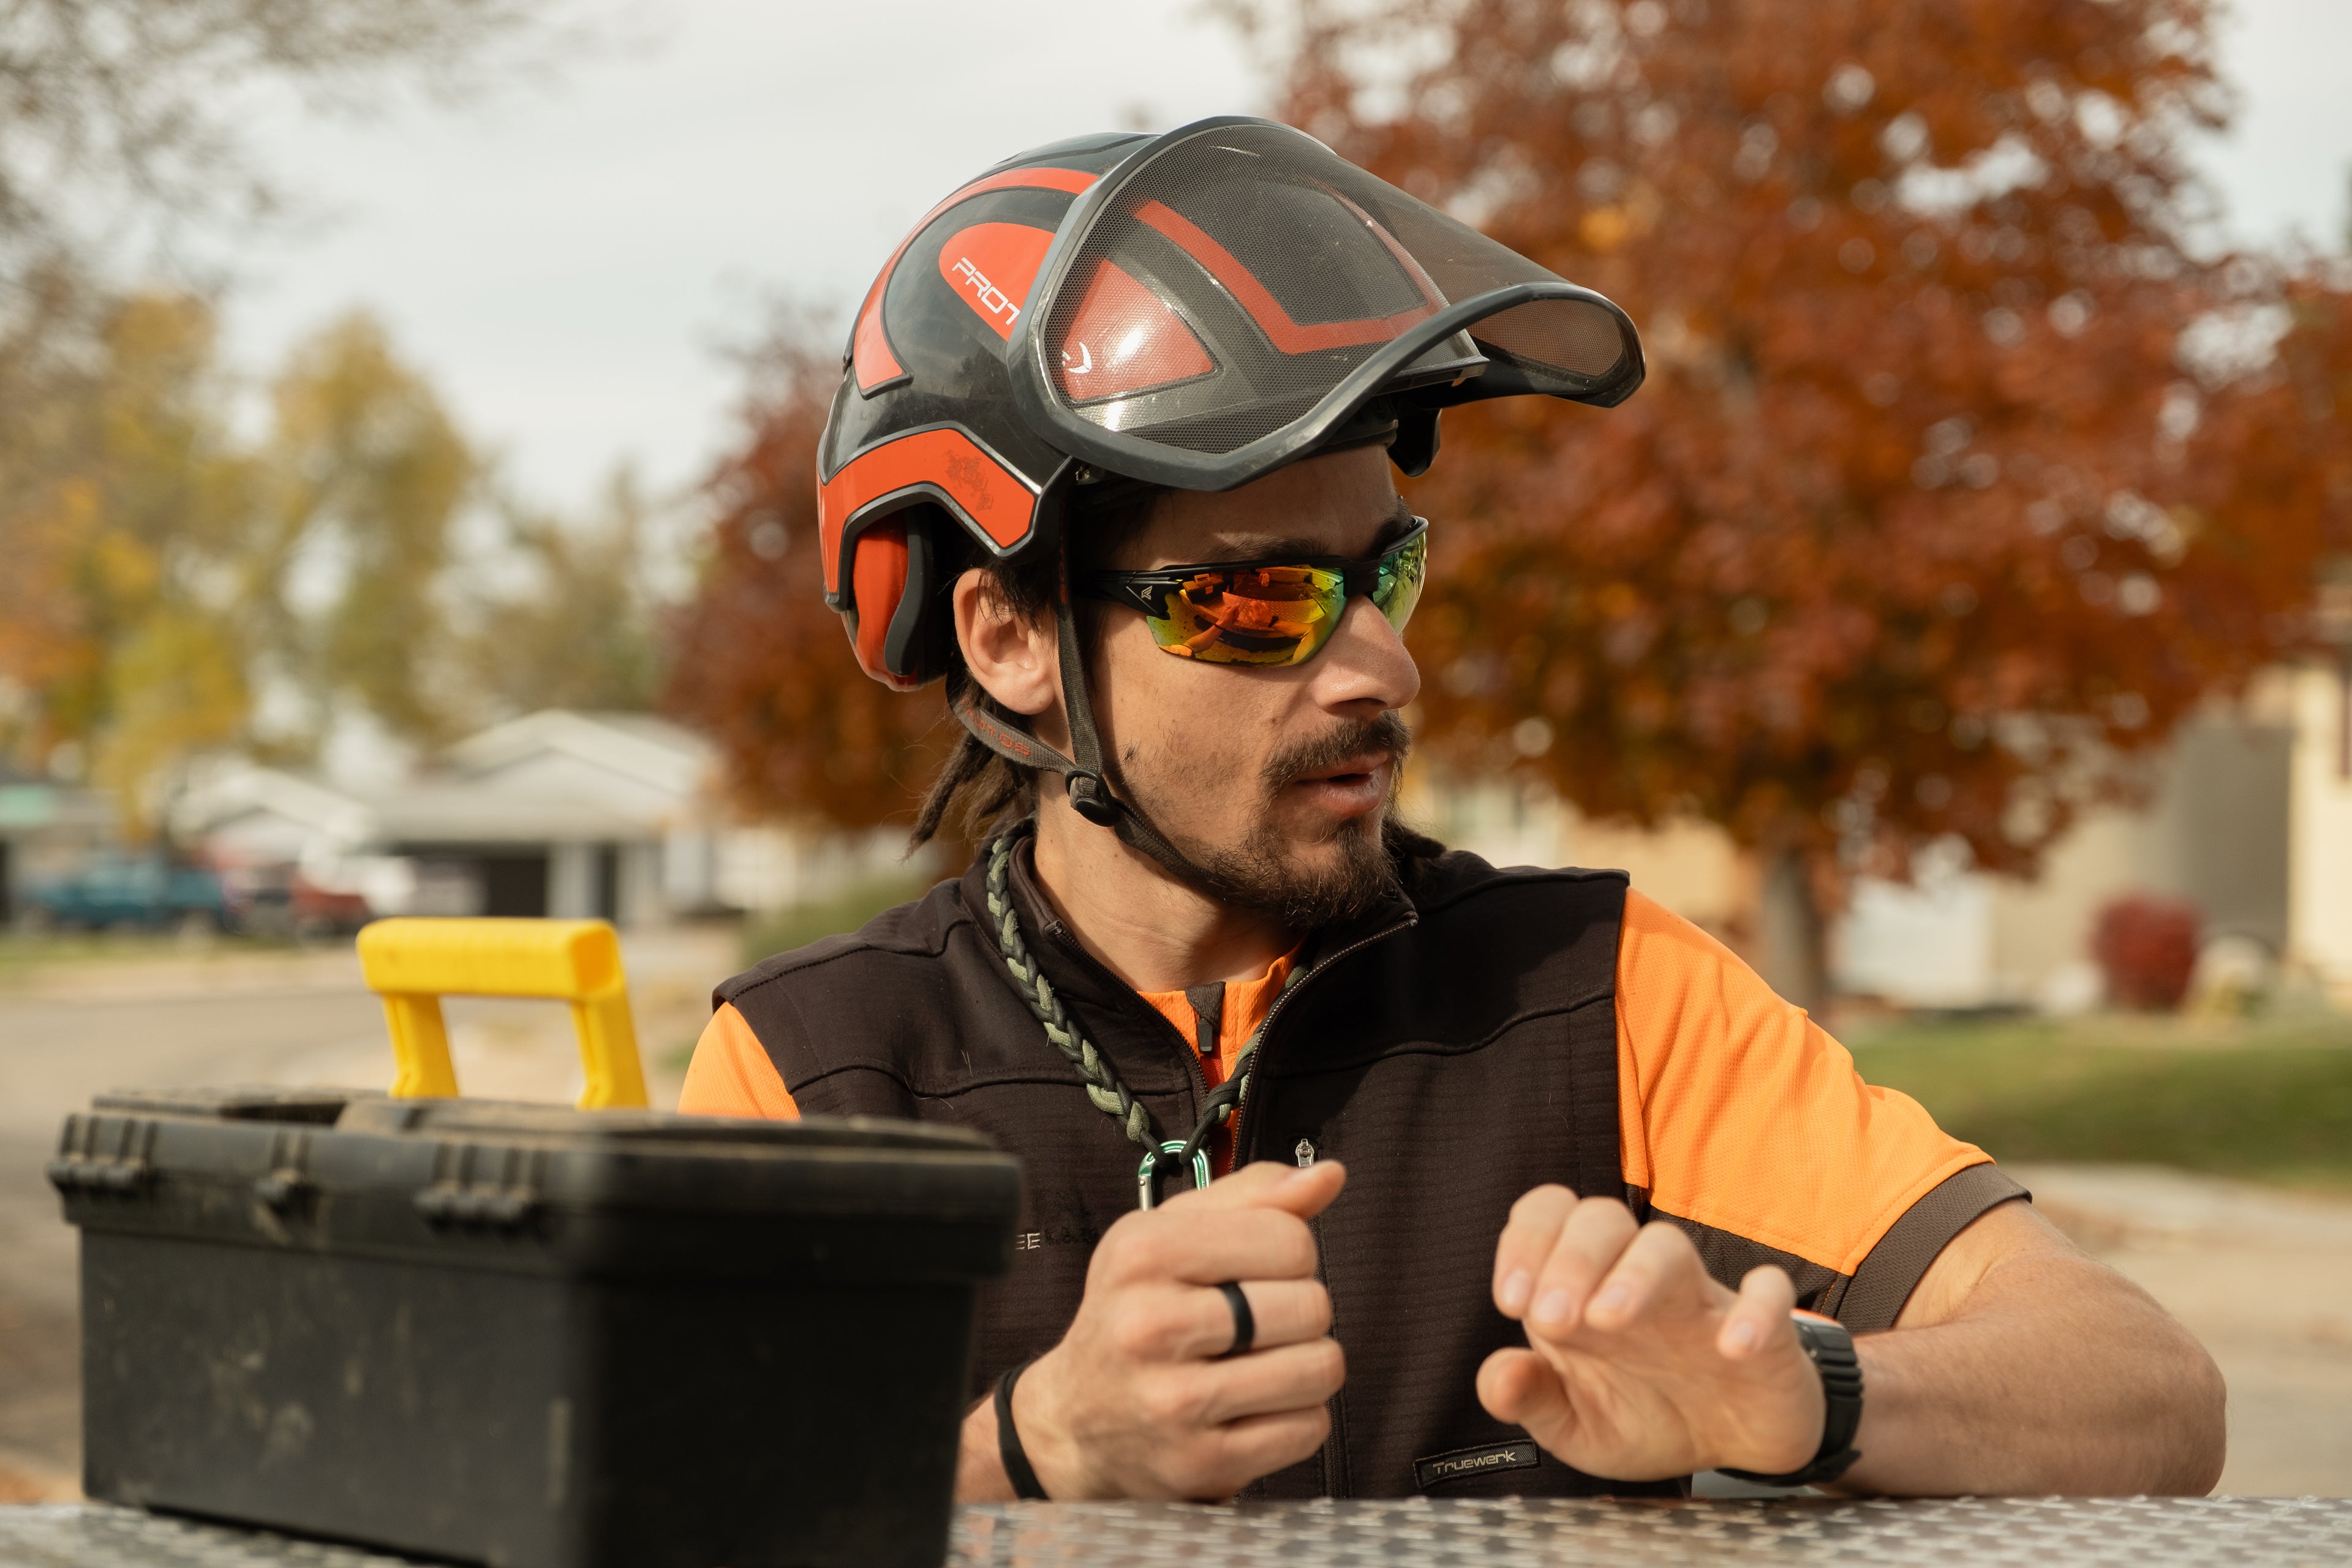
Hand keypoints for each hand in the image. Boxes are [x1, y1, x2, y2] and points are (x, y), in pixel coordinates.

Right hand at [1013, 1159, 1347, 1499]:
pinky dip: (1297, 1417)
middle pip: (1311, 1305)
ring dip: (1307, 1365)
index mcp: (1142, 1251)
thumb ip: (1254, 1196)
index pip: (1290, 1239)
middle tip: (1257, 1324)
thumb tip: (1330, 1175)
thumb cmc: (1134, 1311)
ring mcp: (1173, 1402)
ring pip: (1319, 1368)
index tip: (1256, 1272)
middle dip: (1300, 1311)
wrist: (1075, 1419)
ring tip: (1263, 1363)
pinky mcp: (1200, 1463)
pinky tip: (1255, 1407)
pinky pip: (1307, 1429)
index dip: (1290, 1254)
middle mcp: (1149, 1325)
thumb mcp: (1170, 1233)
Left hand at [1477, 1186, 1824, 1481]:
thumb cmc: (1646, 1417)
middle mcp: (1637, 1279)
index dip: (1525, 1243)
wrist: (1734, 1448)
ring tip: (1609, 1317)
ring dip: (1635, 1273)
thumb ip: (1532, 1399)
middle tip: (1553, 1318)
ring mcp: (1700, 1300)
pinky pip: (1768, 1294)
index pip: (1548, 1219)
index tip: (1511, 1300)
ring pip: (1668, 1245)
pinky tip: (1731, 1346)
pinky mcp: (1766, 1329)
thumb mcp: (1576, 1424)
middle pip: (1602, 1219)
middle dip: (1571, 1259)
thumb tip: (1496, 1376)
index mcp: (1583, 1291)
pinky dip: (1755, 1311)